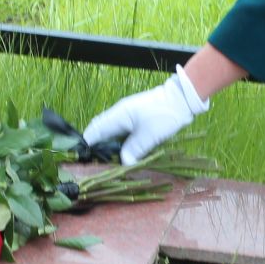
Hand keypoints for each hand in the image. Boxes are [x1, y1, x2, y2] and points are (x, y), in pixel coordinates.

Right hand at [82, 67, 208, 164]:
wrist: (180, 99)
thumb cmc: (164, 115)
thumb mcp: (149, 136)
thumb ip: (134, 150)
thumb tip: (123, 164)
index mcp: (117, 116)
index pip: (94, 131)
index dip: (86, 145)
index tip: (84, 160)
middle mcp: (117, 114)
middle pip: (98, 130)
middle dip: (94, 146)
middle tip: (93, 163)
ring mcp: (125, 115)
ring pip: (108, 131)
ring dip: (105, 144)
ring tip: (104, 161)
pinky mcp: (133, 118)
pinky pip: (118, 131)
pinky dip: (115, 141)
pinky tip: (118, 152)